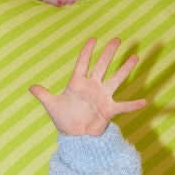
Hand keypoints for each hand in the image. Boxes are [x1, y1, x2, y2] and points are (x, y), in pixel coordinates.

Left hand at [29, 38, 145, 135]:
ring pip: (115, 79)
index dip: (86, 52)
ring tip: (135, 57)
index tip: (92, 39)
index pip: (82, 64)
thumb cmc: (64, 119)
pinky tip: (144, 102)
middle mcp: (92, 87)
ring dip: (125, 69)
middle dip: (108, 53)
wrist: (74, 136)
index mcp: (77, 84)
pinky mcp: (109, 109)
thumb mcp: (52, 106)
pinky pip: (123, 106)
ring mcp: (102, 97)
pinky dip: (133, 105)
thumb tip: (30, 87)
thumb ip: (43, 95)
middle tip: (117, 39)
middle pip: (102, 66)